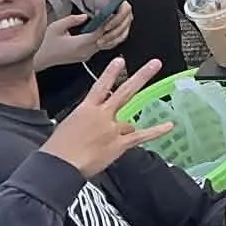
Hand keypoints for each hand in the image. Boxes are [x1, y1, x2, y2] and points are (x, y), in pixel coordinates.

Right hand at [36, 11, 105, 69]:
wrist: (38, 59)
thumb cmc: (44, 44)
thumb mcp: (56, 27)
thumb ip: (72, 20)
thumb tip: (85, 16)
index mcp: (79, 44)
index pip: (100, 33)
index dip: (106, 23)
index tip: (109, 13)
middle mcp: (85, 52)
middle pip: (104, 40)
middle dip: (108, 28)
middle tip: (111, 16)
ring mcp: (84, 56)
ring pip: (102, 45)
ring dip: (105, 34)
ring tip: (106, 22)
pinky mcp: (82, 57)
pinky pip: (96, 48)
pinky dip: (100, 39)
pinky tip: (98, 31)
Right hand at [40, 58, 170, 174]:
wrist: (60, 165)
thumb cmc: (57, 148)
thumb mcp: (67, 126)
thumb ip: (84, 121)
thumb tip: (92, 124)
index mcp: (85, 109)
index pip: (101, 86)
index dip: (111, 72)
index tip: (121, 61)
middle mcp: (102, 115)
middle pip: (125, 92)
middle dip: (141, 76)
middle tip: (155, 64)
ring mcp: (112, 128)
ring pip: (129, 122)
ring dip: (124, 130)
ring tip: (111, 139)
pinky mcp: (119, 144)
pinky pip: (141, 136)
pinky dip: (156, 131)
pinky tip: (169, 126)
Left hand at [80, 0, 134, 50]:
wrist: (106, 1)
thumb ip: (102, 6)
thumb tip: (99, 16)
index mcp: (125, 6)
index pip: (123, 14)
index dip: (115, 21)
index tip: (105, 27)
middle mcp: (129, 16)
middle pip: (123, 27)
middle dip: (111, 35)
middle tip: (100, 40)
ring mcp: (127, 25)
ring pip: (122, 35)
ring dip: (111, 41)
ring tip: (100, 44)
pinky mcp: (124, 31)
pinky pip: (119, 39)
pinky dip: (112, 43)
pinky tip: (103, 45)